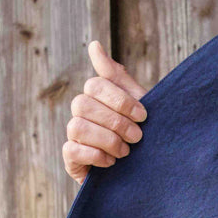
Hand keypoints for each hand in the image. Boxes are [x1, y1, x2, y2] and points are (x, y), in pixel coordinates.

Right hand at [63, 40, 148, 184]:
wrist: (146, 172)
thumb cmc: (140, 134)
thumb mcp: (137, 104)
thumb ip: (117, 77)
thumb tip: (94, 44)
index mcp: (96, 96)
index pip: (96, 84)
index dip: (120, 99)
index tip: (143, 115)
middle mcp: (81, 113)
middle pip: (83, 103)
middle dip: (115, 121)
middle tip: (137, 137)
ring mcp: (73, 136)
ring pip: (77, 126)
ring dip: (107, 140)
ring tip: (126, 152)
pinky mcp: (71, 159)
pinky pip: (72, 150)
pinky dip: (96, 155)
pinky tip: (112, 163)